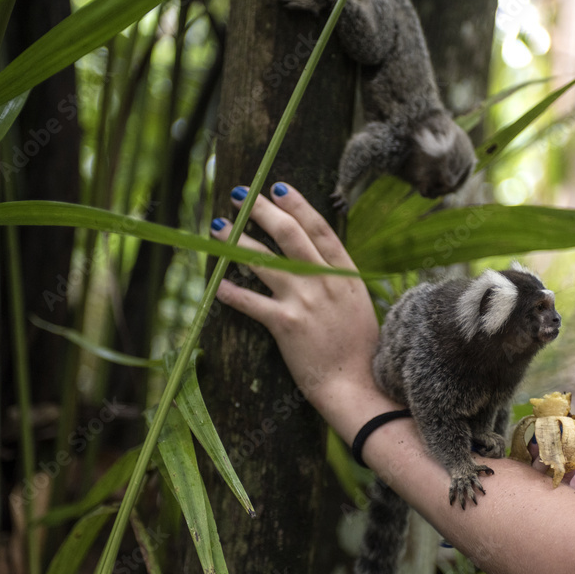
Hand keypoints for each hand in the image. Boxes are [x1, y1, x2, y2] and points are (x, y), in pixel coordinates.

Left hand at [209, 183, 383, 435]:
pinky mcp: (286, 325)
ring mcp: (305, 301)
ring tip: (219, 227)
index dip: (298, 205)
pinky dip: (230, 292)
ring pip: (264, 261)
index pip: (320, 228)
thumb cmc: (359, 351)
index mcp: (346, 275)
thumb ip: (338, 282)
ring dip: (237, 241)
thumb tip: (316, 262)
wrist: (356, 386)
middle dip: (262, 211)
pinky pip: (250, 303)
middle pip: (289, 234)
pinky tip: (215, 282)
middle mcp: (324, 282)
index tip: (278, 188)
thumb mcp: (358, 305)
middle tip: (241, 196)